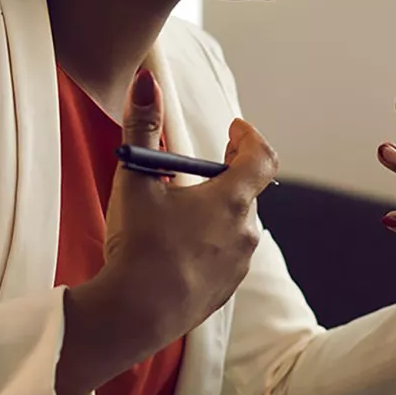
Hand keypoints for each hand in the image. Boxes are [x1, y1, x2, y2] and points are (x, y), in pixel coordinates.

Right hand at [91, 69, 278, 347]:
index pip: (262, 157)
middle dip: (224, 175)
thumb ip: (142, 126)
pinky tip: (177, 249)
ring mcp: (238, 265)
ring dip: (215, 212)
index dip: (249, 138)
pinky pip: (224, 256)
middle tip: (196, 168)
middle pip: (245, 191)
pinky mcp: (225, 291)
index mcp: (232, 200)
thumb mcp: (135, 180)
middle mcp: (245, 232)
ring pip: (234, 225)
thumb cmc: (138, 245)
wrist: (134, 315)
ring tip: (180, 211)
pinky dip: (208, 243)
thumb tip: (147, 79)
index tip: (234, 128)